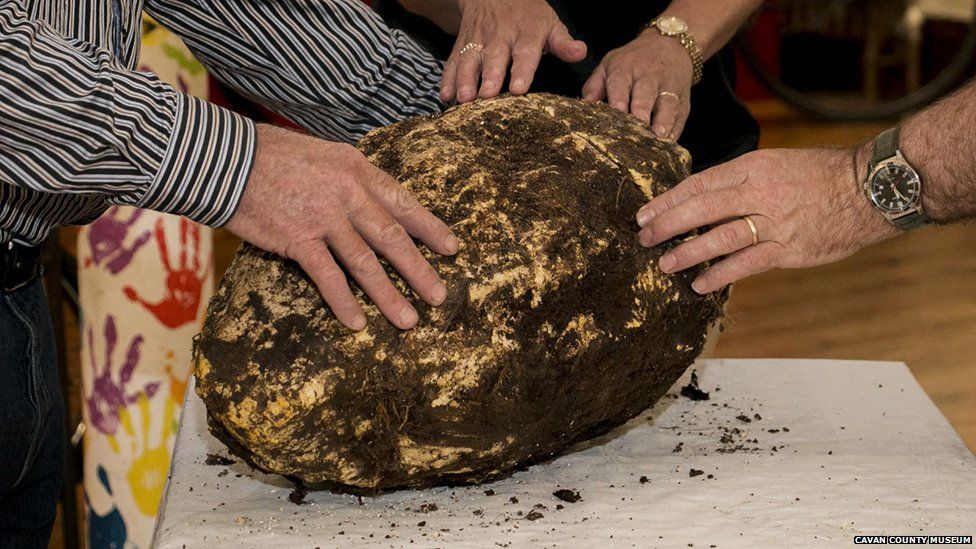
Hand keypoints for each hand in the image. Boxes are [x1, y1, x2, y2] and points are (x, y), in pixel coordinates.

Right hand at [225, 125, 458, 330]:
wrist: (225, 158)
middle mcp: (347, 193)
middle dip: (420, 270)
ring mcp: (324, 218)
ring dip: (389, 295)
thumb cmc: (271, 155)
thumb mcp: (323, 154)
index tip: (452, 248)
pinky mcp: (297, 239)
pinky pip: (327, 276)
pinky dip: (343, 302)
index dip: (430, 228)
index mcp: (357, 169)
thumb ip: (350, 179)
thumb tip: (371, 203)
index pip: (402, 202)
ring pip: (366, 262)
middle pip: (392, 237)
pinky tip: (357, 323)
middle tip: (439, 297)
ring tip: (409, 320)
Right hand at [441, 0, 586, 103]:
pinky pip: (453, 61)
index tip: (518, 89)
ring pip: (469, 60)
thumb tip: (581, 52)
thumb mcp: (550, 23)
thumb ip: (563, 42)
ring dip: (465, 79)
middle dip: (489, 77)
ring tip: (463, 99)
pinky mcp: (461, 45)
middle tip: (486, 96)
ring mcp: (477, 41)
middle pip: (493, 58)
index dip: (521, 71)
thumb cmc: (528, 15)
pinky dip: (447, 78)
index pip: (524, 54)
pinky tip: (445, 95)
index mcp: (525, 34)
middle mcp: (499, 37)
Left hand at [583, 30, 692, 138]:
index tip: (617, 113)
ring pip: (667, 105)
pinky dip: (676, 129)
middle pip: (645, 96)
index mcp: (626, 69)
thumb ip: (594, 85)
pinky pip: (681, 116)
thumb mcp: (609, 64)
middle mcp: (649, 77)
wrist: (671, 45)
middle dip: (641, 113)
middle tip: (637, 131)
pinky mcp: (683, 100)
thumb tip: (586, 106)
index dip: (619, 99)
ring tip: (658, 138)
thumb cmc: (633, 61)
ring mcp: (669, 89)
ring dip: (664, 122)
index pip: (620, 84)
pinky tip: (670, 143)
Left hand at [634, 148, 898, 292]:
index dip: (669, 200)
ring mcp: (774, 221)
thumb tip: (703, 198)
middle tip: (643, 237)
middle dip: (668, 224)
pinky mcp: (788, 248)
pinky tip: (699, 284)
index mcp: (753, 166)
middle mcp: (759, 192)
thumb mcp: (776, 163)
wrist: (869, 188)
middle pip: (702, 208)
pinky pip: (747, 263)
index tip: (645, 213)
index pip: (700, 183)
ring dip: (688, 252)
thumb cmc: (821, 175)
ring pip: (720, 237)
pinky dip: (720, 274)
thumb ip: (741, 180)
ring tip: (664, 264)